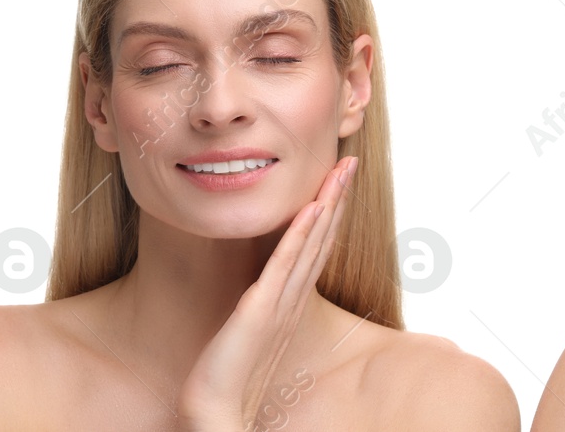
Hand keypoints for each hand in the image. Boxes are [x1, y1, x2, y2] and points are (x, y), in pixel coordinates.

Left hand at [175, 156, 356, 431]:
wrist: (214, 404)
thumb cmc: (227, 370)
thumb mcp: (250, 327)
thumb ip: (261, 304)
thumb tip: (260, 287)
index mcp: (291, 299)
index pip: (316, 246)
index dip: (329, 212)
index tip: (338, 181)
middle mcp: (293, 296)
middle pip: (322, 237)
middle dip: (337, 197)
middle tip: (350, 161)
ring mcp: (281, 300)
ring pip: (311, 242)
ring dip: (327, 203)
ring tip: (340, 171)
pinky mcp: (262, 306)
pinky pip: (286, 263)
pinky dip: (302, 234)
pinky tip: (313, 208)